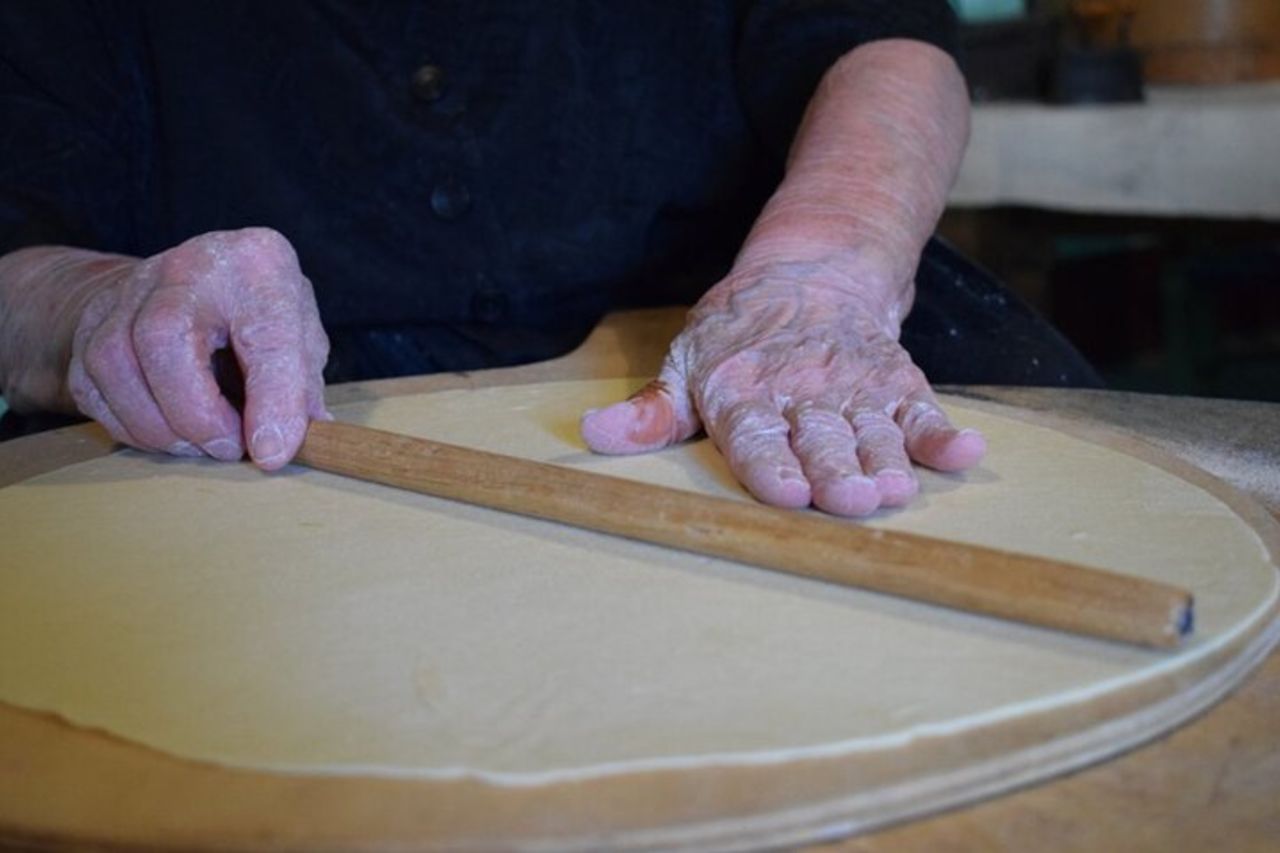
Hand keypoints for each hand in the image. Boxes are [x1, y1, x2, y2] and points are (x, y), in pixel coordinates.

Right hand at [66, 228, 328, 468]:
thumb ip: (301, 388)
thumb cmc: (259, 313)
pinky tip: (165, 434)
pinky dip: (128, 425)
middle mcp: (187, 267)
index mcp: (258, 266)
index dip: (273, 400)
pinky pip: (91, 385)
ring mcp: (130, 289)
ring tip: (198, 446)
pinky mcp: (93, 322)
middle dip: (195, 414)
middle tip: (228, 449)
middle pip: (163, 337)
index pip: (266, 334)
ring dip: (158, 425)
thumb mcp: (300, 338)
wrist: (194, 279)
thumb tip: (294, 445)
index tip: (272, 453)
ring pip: (115, 362)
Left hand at [580, 264, 984, 515]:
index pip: (756, 436)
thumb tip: (592, 435)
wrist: (811, 274)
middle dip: (834, 470)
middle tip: (848, 499)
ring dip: (886, 461)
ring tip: (895, 488)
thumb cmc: (736, 337)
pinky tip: (967, 453)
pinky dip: (944, 434)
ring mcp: (854, 388)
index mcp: (742, 393)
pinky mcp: (896, 385)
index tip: (788, 494)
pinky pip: (923, 412)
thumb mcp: (685, 366)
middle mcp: (801, 392)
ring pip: (872, 431)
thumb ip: (651, 412)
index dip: (772, 466)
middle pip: (819, 437)